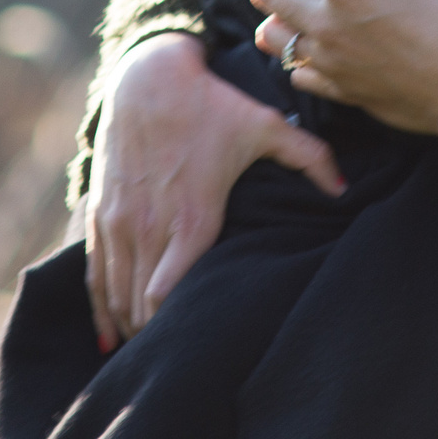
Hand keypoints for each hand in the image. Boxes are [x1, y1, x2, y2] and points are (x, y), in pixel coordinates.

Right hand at [86, 34, 344, 347]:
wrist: (148, 75)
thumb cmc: (212, 103)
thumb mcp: (267, 124)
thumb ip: (311, 158)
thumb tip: (344, 190)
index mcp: (194, 216)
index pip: (176, 293)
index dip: (181, 327)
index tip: (195, 347)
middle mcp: (152, 224)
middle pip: (145, 304)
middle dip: (158, 337)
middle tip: (174, 363)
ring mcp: (122, 220)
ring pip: (118, 295)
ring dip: (130, 328)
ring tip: (145, 359)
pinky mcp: (102, 212)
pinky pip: (94, 273)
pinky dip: (100, 310)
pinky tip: (108, 339)